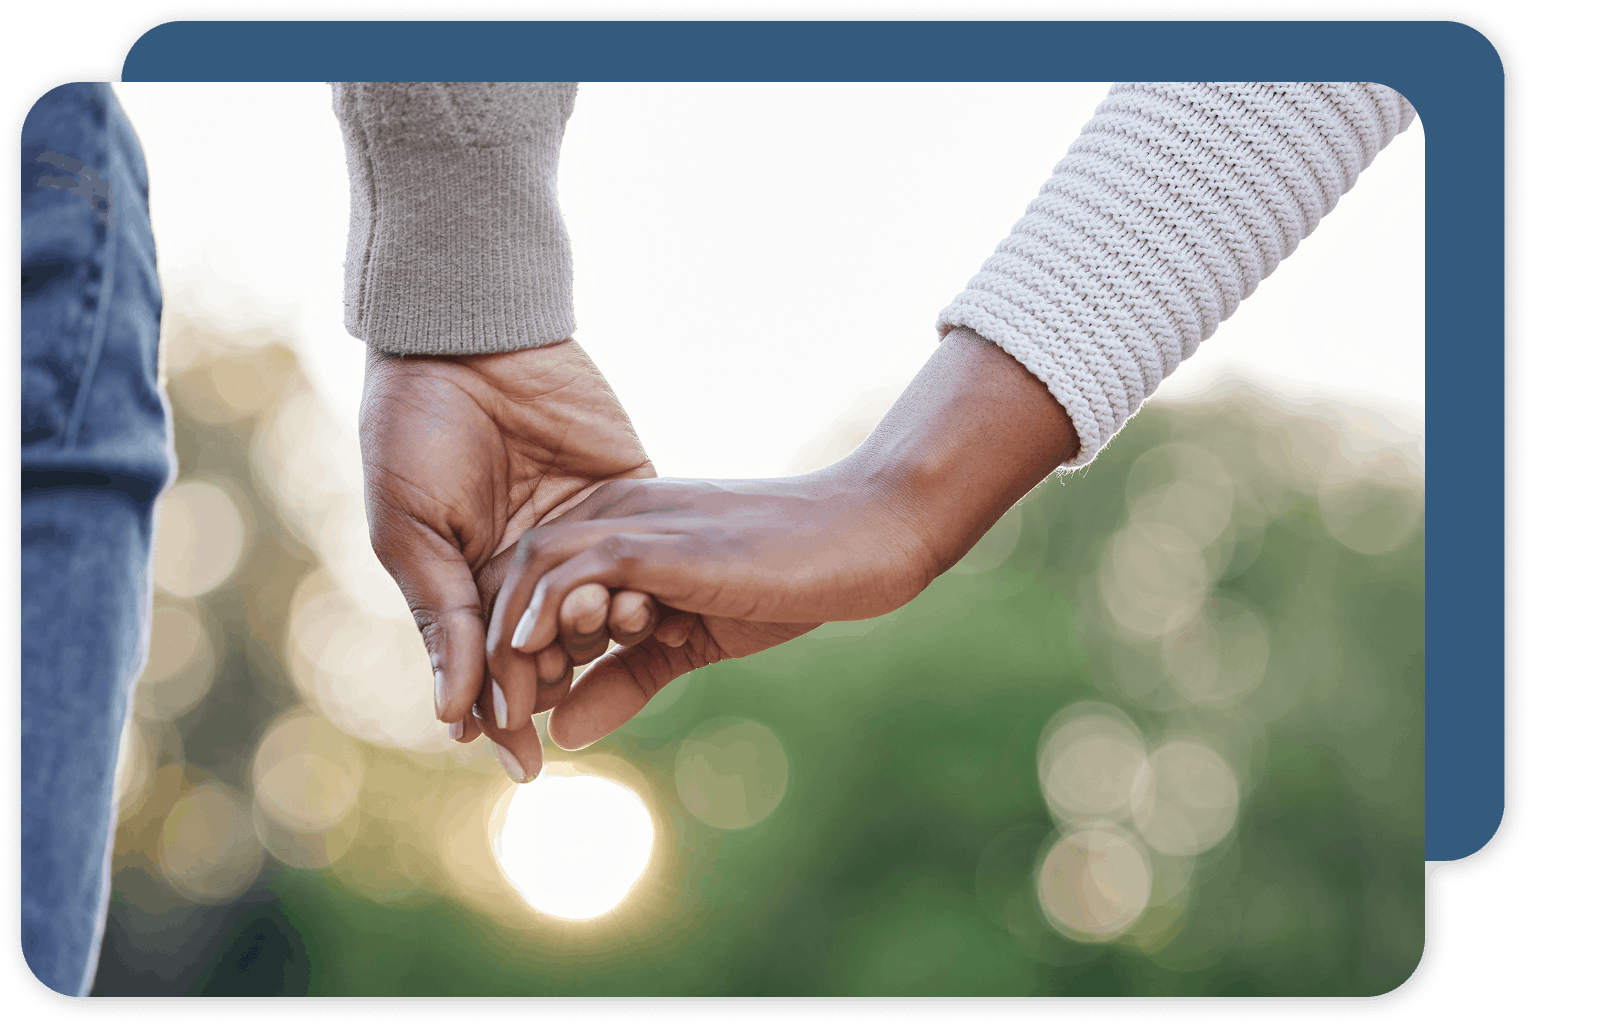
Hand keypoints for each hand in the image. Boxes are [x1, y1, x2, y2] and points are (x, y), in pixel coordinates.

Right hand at [359, 339, 661, 778]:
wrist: (467, 336)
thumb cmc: (415, 429)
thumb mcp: (412, 528)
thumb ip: (443, 617)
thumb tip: (454, 714)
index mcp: (470, 582)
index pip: (493, 668)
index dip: (504, 713)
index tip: (521, 762)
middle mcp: (529, 570)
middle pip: (553, 652)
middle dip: (557, 682)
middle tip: (559, 696)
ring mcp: (583, 535)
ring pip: (603, 611)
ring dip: (603, 637)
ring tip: (602, 640)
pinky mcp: (628, 496)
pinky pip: (642, 557)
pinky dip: (645, 588)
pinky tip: (649, 614)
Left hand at [479, 469, 928, 750]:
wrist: (866, 536)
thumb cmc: (791, 583)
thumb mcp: (693, 642)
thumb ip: (629, 676)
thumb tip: (563, 730)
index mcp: (619, 530)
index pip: (531, 582)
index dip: (507, 649)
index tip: (513, 716)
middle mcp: (613, 513)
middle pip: (514, 575)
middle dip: (492, 655)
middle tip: (497, 727)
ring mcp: (634, 520)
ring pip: (531, 572)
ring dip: (509, 647)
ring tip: (510, 713)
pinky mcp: (658, 538)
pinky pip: (573, 570)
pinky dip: (543, 616)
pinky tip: (536, 658)